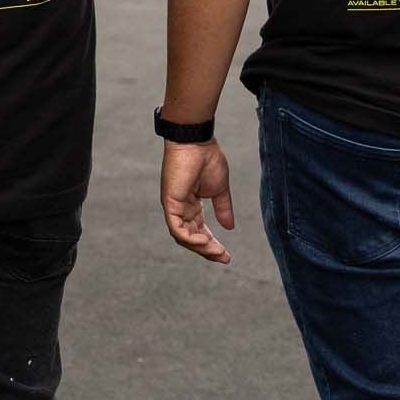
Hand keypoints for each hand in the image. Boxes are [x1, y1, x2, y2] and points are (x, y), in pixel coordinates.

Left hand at [161, 140, 234, 263]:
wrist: (197, 141)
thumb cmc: (207, 159)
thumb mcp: (219, 189)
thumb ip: (223, 208)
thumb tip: (229, 227)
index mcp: (191, 205)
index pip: (199, 231)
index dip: (212, 245)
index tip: (226, 256)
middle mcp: (180, 208)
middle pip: (191, 238)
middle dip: (207, 250)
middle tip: (223, 257)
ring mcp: (173, 206)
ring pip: (183, 236)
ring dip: (200, 247)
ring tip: (216, 251)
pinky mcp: (169, 202)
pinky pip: (176, 228)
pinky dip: (189, 238)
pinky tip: (205, 240)